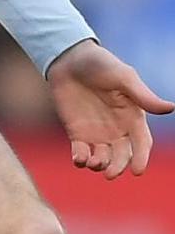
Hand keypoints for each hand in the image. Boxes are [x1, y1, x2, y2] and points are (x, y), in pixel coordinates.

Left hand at [46, 40, 173, 177]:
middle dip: (118, 166)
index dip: (141, 157)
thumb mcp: (124, 78)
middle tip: (110, 174)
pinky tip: (78, 159)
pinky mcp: (77, 132)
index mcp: (133, 117)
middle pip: (122, 155)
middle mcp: (117, 129)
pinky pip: (80, 152)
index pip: (141, 142)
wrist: (69, 59)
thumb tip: (170, 109)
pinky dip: (80, 159)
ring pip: (102, 157)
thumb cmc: (101, 65)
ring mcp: (96, 132)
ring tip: (94, 163)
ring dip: (99, 164)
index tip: (138, 171)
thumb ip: (143, 96)